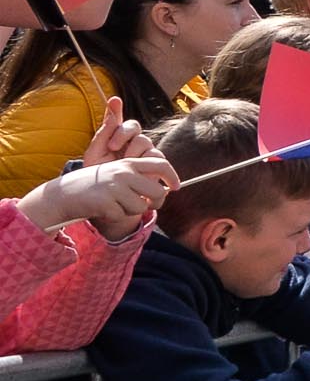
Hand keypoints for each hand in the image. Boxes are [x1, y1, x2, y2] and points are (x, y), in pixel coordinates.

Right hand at [18, 153, 177, 237]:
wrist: (63, 194)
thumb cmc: (94, 185)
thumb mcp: (116, 173)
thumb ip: (138, 177)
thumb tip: (165, 190)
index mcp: (128, 164)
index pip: (161, 165)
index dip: (173, 177)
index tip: (176, 187)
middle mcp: (123, 173)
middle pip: (158, 192)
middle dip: (155, 203)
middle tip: (147, 206)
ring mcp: (114, 188)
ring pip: (140, 207)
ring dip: (130, 211)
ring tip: (115, 204)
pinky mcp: (105, 202)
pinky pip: (122, 216)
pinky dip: (115, 217)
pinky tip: (103, 209)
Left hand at [78, 98, 156, 168]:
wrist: (107, 197)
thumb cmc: (99, 173)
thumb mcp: (95, 152)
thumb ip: (104, 129)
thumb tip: (115, 99)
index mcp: (118, 137)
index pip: (121, 121)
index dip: (117, 113)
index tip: (113, 108)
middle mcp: (134, 142)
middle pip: (135, 128)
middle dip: (123, 136)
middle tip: (112, 149)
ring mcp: (145, 153)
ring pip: (145, 142)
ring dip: (133, 151)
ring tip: (124, 164)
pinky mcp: (155, 165)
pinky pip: (156, 157)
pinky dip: (146, 162)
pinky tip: (137, 169)